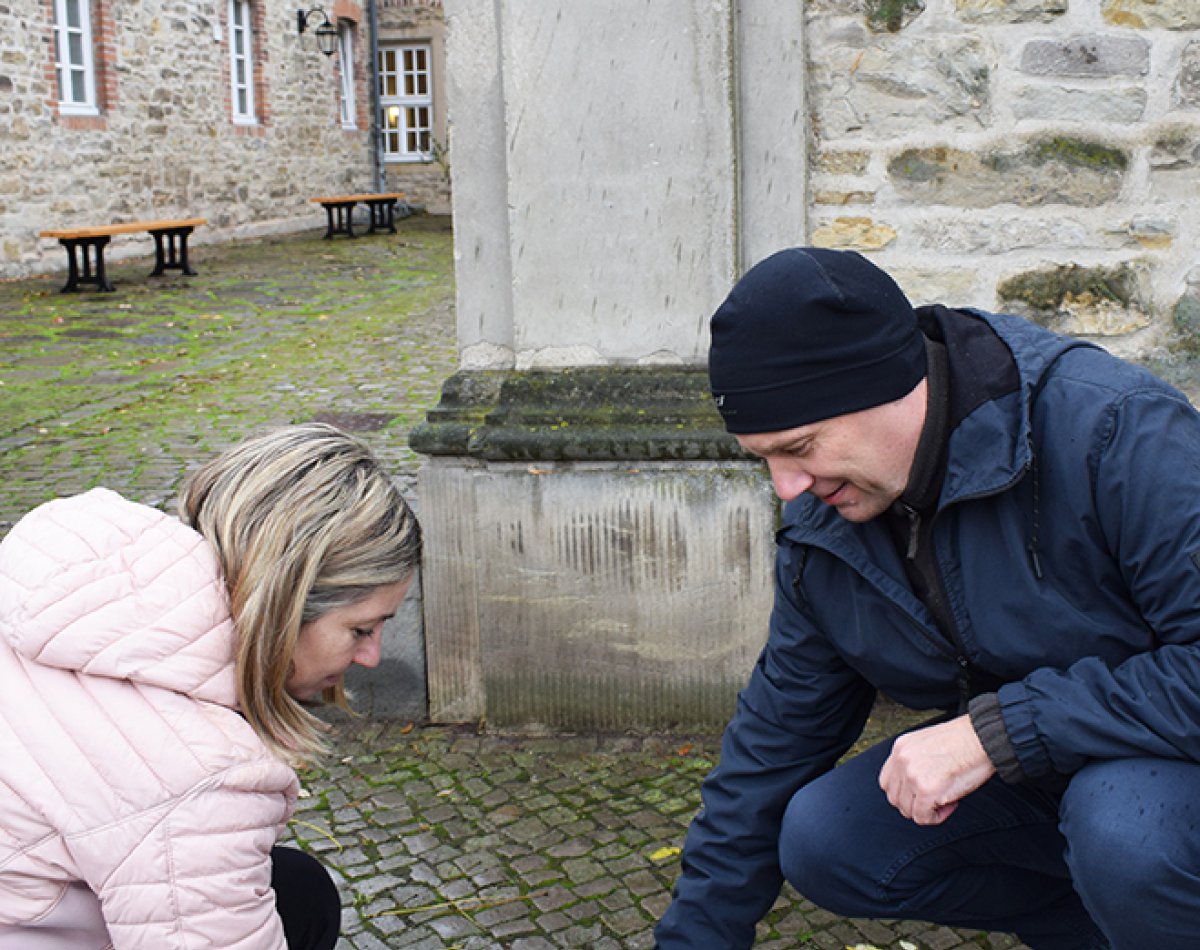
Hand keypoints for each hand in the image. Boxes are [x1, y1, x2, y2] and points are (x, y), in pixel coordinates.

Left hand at [878, 715, 994, 825]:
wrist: (983, 737)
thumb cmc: (964, 740)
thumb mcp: (927, 743)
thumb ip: (914, 761)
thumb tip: (913, 785)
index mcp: (900, 748)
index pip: (887, 781)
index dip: (904, 792)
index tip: (921, 793)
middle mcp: (901, 760)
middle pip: (895, 798)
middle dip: (914, 804)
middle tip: (936, 798)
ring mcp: (912, 775)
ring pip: (907, 810)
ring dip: (926, 811)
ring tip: (946, 799)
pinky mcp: (927, 791)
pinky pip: (922, 817)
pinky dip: (936, 817)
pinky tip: (951, 804)